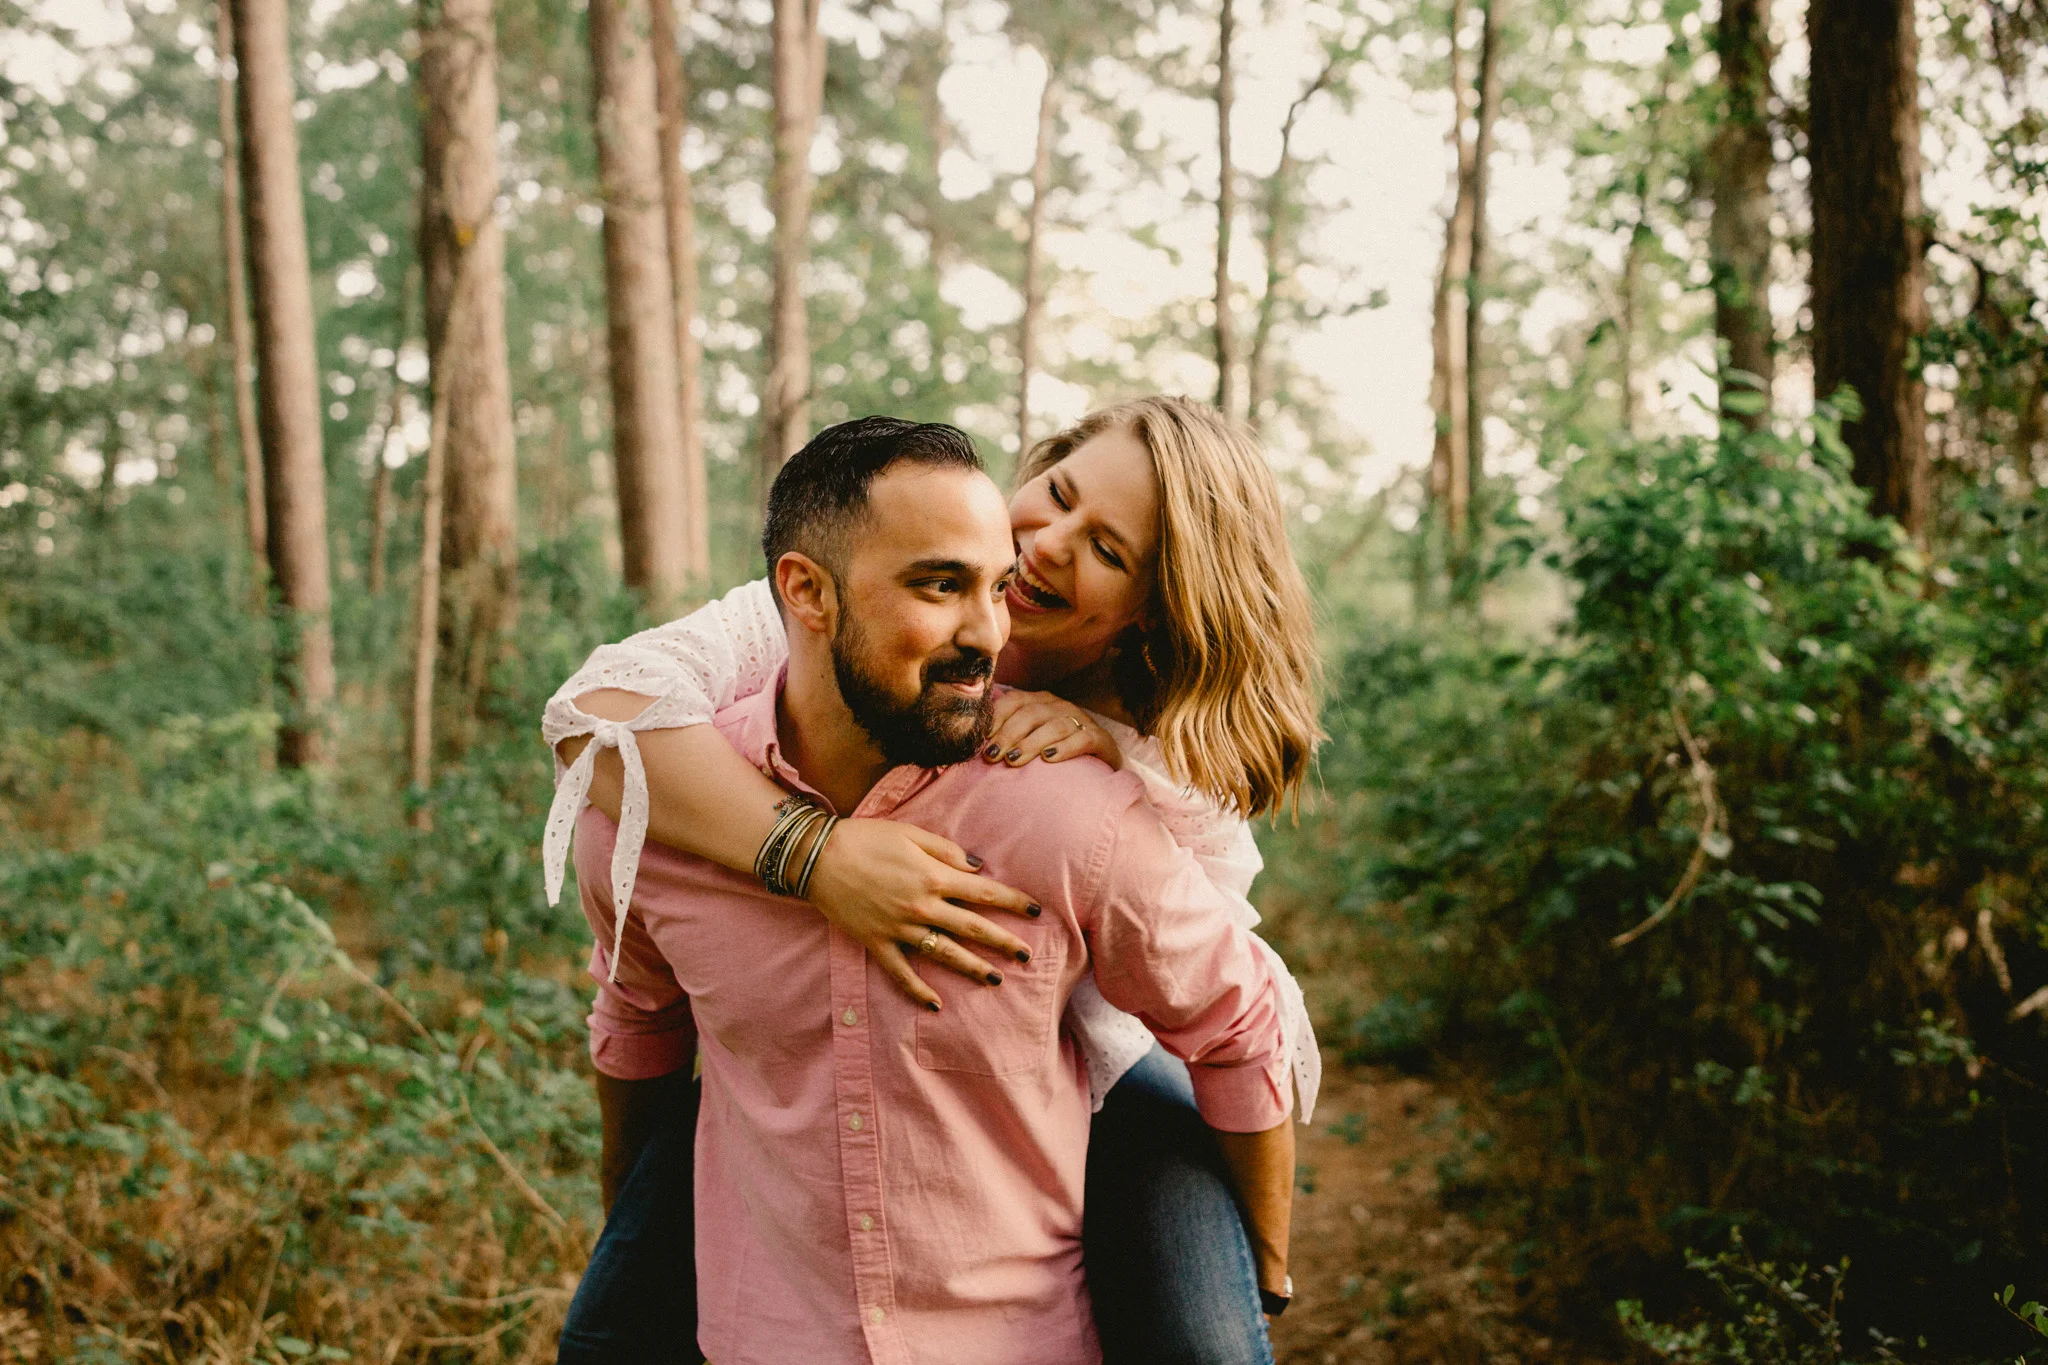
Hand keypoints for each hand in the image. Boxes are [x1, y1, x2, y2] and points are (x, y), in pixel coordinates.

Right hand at [804, 818, 1040, 1010]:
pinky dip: (918, 991)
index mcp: (934, 877)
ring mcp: (900, 929)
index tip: (1036, 911)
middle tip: (1027, 956)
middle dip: (1003, 942)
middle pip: (972, 929)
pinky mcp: (877, 943)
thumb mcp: (911, 833)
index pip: (984, 892)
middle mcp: (922, 907)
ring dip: (973, 968)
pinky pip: (902, 973)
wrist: (818, 857)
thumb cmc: (866, 838)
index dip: (1012, 902)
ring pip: (945, 954)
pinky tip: (936, 1004)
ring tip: (996, 980)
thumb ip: (947, 851)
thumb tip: (977, 867)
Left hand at [980, 691, 1124, 770]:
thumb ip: (1007, 738)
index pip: (1014, 701)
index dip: (996, 718)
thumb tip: (975, 746)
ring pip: (1054, 726)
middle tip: (993, 756)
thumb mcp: (1030, 740)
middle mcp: (1060, 706)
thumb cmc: (1056, 753)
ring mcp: (1081, 720)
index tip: (980, 740)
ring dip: (1031, 743)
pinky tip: (1049, 759)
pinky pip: (1082, 739)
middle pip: (1031, 714)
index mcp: (1040, 702)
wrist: (1101, 765)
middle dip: (1008, 734)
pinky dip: (1065, 748)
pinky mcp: (1099, 738)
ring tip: (1014, 760)